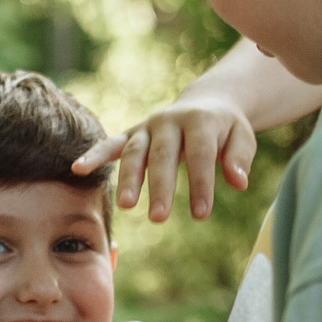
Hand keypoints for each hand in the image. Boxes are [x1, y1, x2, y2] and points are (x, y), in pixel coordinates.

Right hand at [76, 102, 257, 222]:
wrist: (206, 104)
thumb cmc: (226, 129)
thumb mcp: (242, 136)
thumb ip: (240, 157)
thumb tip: (238, 181)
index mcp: (199, 120)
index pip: (199, 154)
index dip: (200, 184)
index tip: (201, 214)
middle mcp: (169, 120)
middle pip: (163, 155)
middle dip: (160, 186)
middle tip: (159, 218)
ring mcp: (148, 127)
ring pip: (135, 152)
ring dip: (128, 178)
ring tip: (126, 206)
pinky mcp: (133, 134)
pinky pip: (111, 144)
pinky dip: (95, 155)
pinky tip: (79, 169)